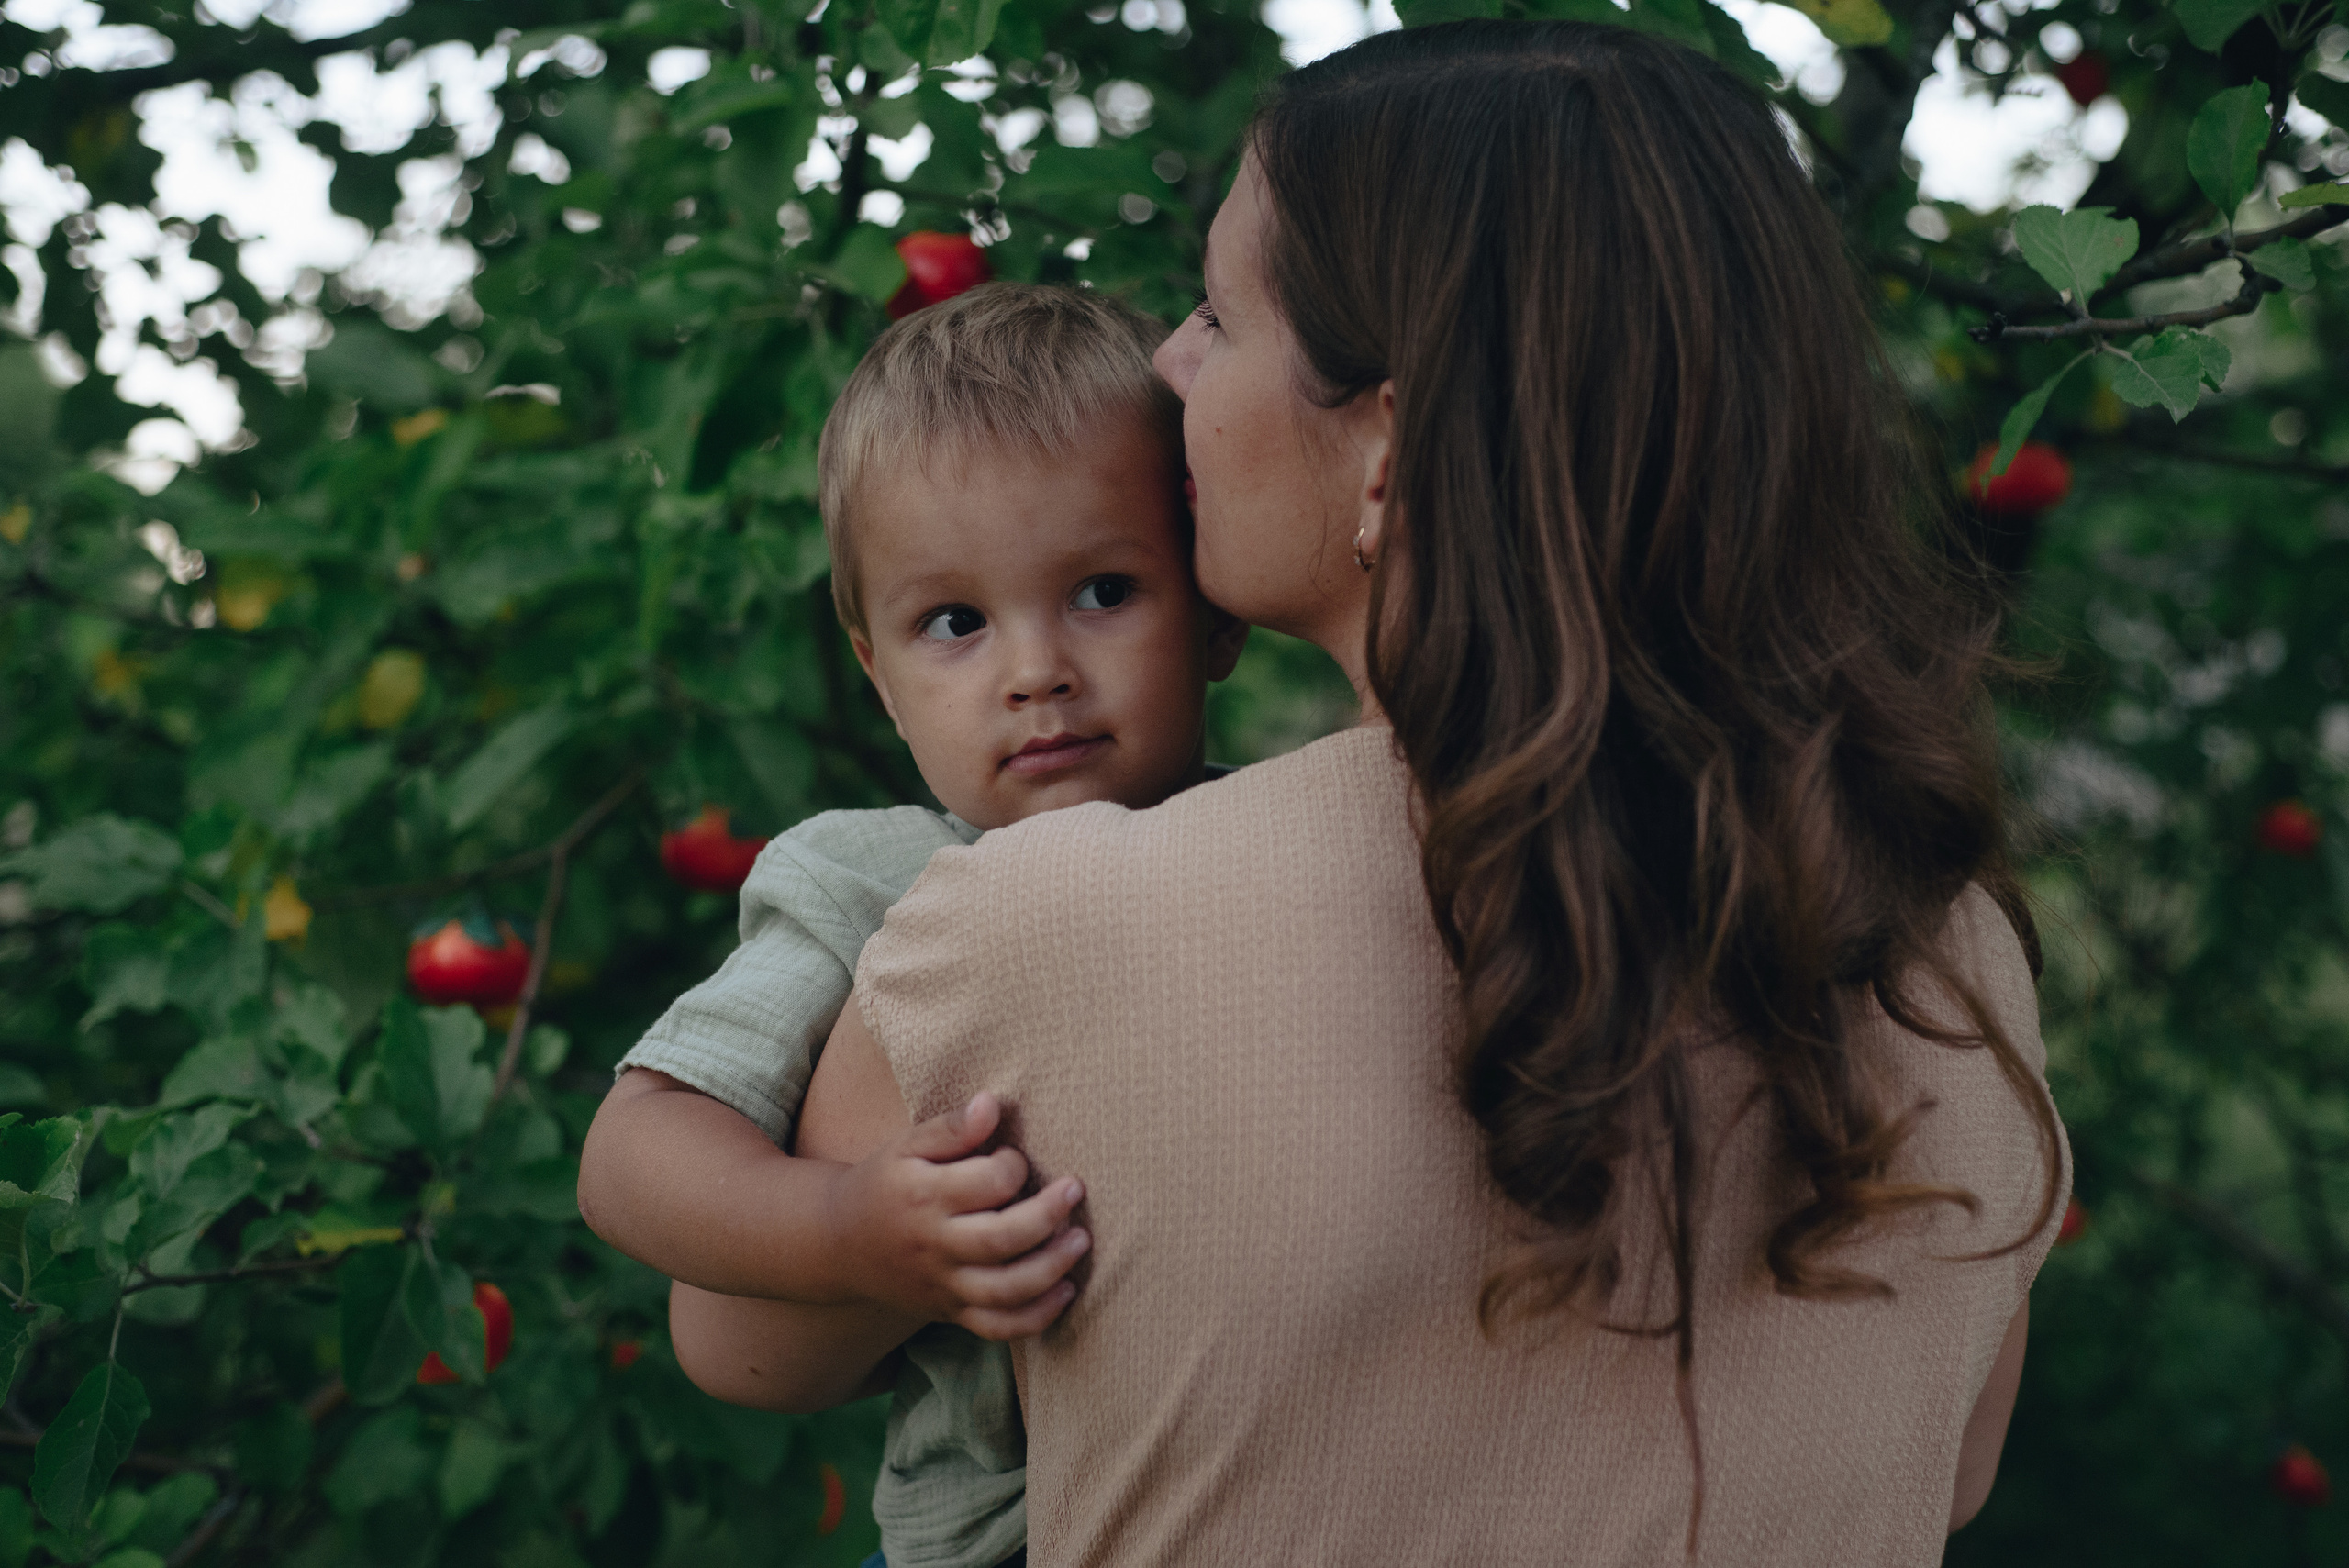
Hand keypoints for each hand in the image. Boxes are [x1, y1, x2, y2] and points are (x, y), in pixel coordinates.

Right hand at [822, 1092, 1088, 1339]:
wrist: (838, 1245)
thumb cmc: (884, 1184)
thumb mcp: (906, 1146)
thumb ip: (951, 1127)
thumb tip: (992, 1104)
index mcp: (924, 1198)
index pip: (985, 1184)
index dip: (1012, 1165)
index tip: (1014, 1157)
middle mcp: (934, 1247)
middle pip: (1001, 1241)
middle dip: (1046, 1216)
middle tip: (1074, 1189)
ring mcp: (943, 1286)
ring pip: (1004, 1291)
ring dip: (1051, 1268)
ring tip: (1080, 1239)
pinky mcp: (950, 1313)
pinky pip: (998, 1327)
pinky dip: (1037, 1317)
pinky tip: (1065, 1290)